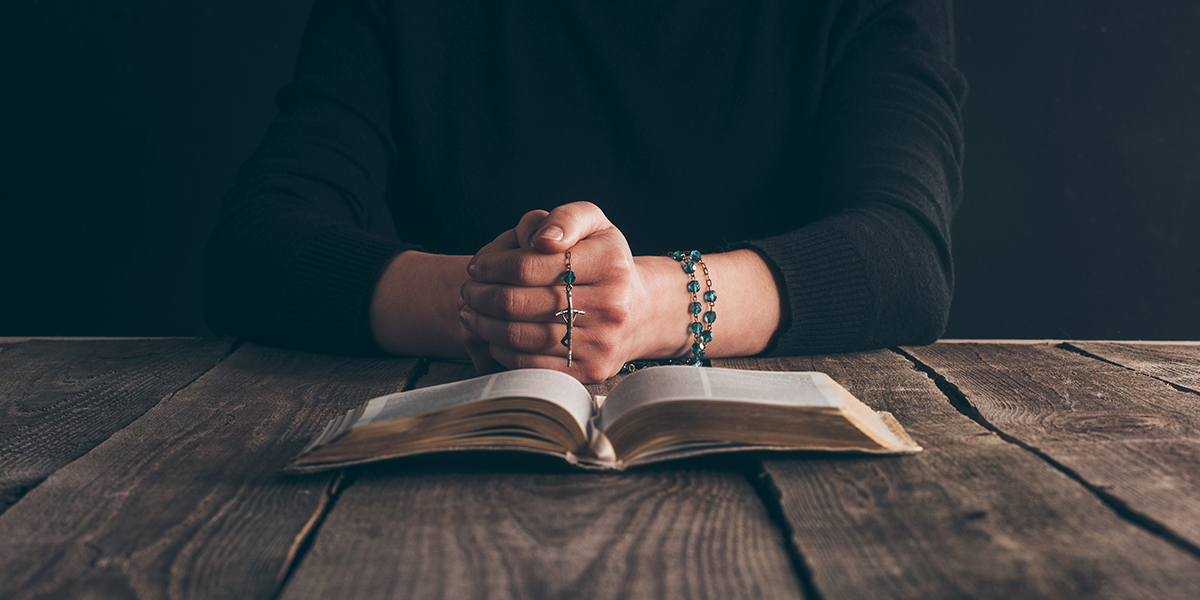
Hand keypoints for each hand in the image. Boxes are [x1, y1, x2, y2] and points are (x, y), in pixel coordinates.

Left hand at [459, 202, 687, 382]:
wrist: (640, 312)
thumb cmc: (603, 262)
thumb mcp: (593, 225)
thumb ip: (565, 218)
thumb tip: (541, 238)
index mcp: (609, 263)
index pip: (528, 265)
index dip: (492, 265)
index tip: (477, 265)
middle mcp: (610, 305)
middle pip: (519, 302)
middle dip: (481, 295)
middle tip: (468, 289)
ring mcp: (601, 342)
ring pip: (520, 336)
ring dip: (483, 323)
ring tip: (471, 310)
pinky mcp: (589, 371)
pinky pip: (530, 365)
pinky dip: (501, 350)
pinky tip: (492, 335)